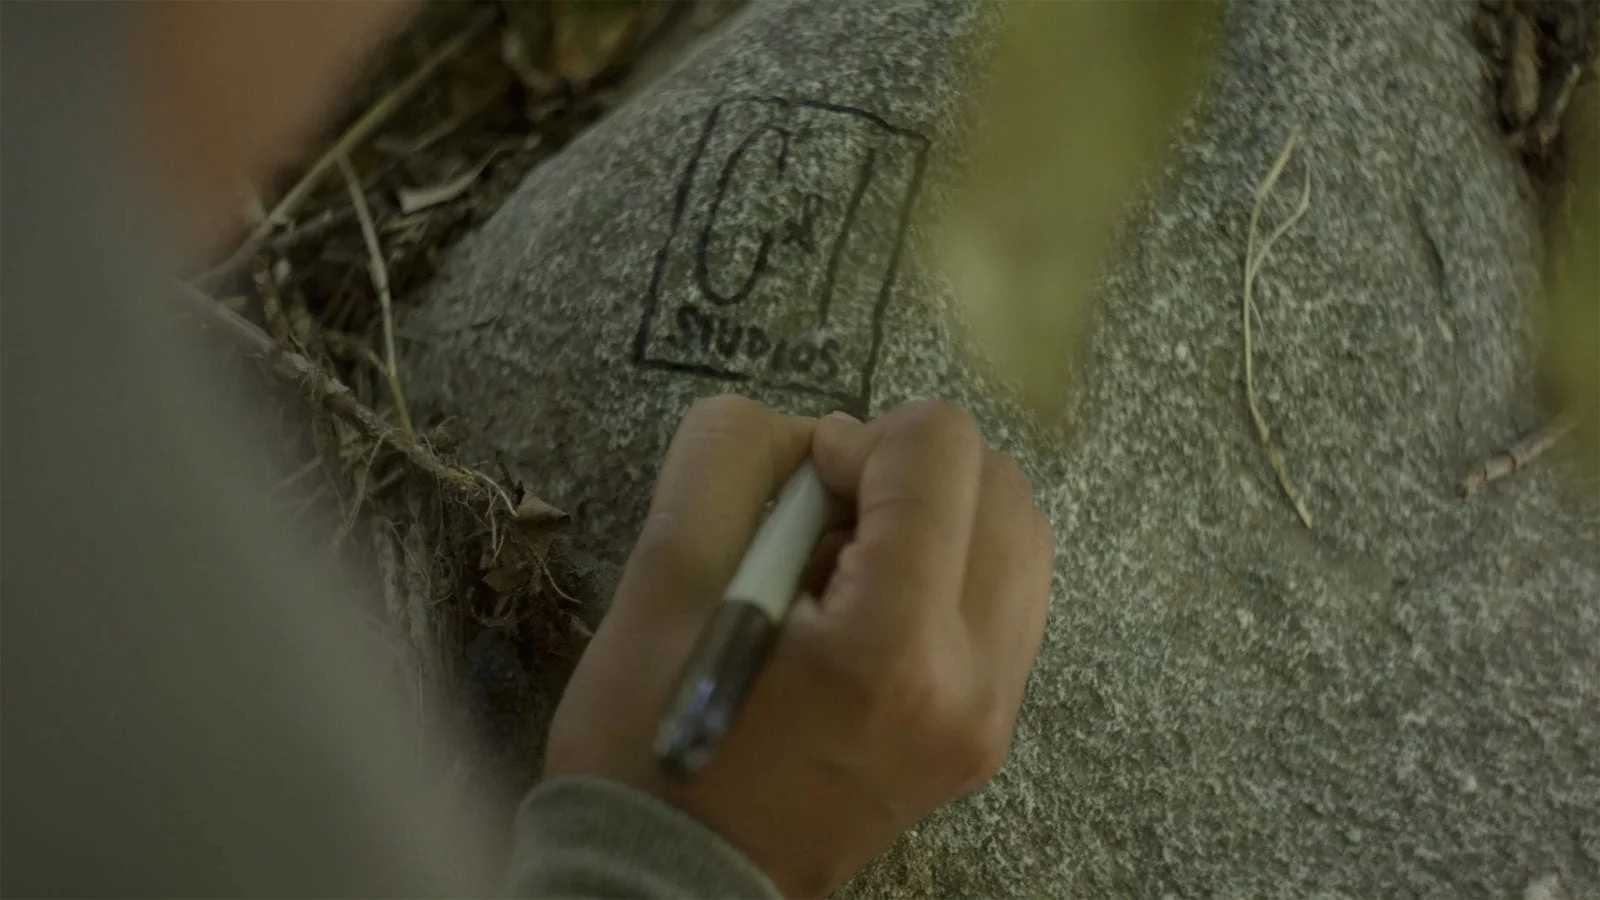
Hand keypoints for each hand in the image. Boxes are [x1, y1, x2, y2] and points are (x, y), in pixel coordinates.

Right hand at [544, 395, 1053, 896]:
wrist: (674, 884)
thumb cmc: (650, 740)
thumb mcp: (659, 575)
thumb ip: (731, 457)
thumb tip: (820, 436)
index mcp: (890, 644)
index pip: (937, 449)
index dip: (856, 438)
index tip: (798, 489)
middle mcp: (972, 683)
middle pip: (1002, 484)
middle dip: (910, 470)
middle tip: (826, 519)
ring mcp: (991, 717)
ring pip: (1020, 539)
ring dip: (940, 515)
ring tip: (851, 563)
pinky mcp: (986, 736)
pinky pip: (1008, 602)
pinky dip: (952, 568)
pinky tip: (872, 603)